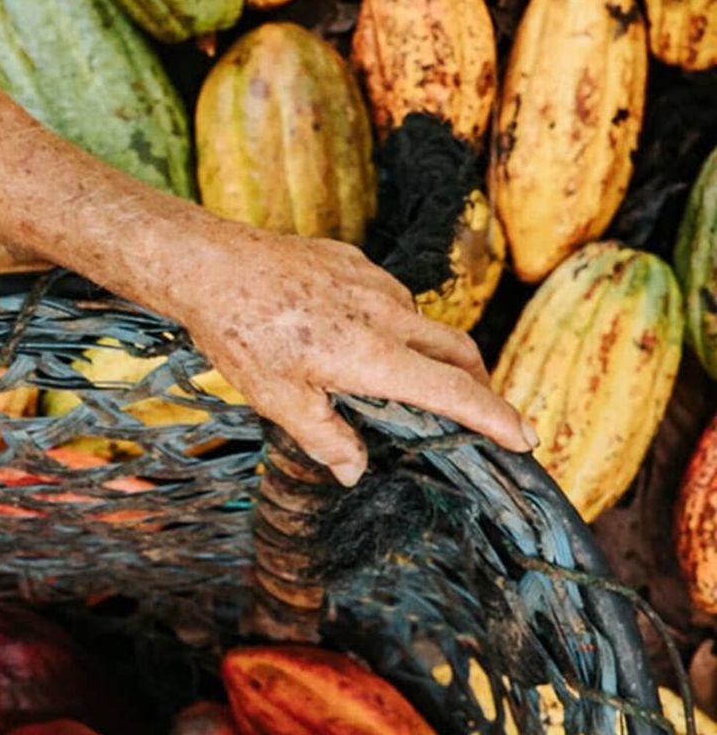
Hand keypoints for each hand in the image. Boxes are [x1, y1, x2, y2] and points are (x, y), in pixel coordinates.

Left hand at [180, 230, 537, 485]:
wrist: (210, 264)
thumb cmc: (240, 335)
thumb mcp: (278, 400)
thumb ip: (324, 437)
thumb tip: (354, 471)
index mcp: (373, 356)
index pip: (453, 393)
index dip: (494, 418)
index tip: (523, 438)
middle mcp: (387, 315)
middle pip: (458, 353)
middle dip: (479, 386)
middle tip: (485, 415)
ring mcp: (373, 283)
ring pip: (423, 324)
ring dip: (432, 355)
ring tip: (414, 386)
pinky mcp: (353, 263)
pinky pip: (389, 299)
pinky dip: (394, 325)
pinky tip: (360, 339)